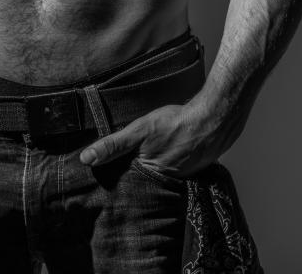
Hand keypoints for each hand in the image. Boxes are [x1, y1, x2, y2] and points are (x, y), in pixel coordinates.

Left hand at [79, 102, 220, 177]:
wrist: (214, 119)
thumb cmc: (176, 123)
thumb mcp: (139, 130)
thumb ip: (114, 145)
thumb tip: (86, 159)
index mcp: (149, 175)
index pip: (126, 181)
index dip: (116, 175)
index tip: (105, 173)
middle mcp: (165, 181)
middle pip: (143, 178)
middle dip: (135, 172)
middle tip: (129, 161)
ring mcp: (181, 175)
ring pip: (160, 173)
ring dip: (154, 166)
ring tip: (149, 155)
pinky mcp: (193, 167)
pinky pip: (176, 167)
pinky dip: (170, 161)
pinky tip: (169, 150)